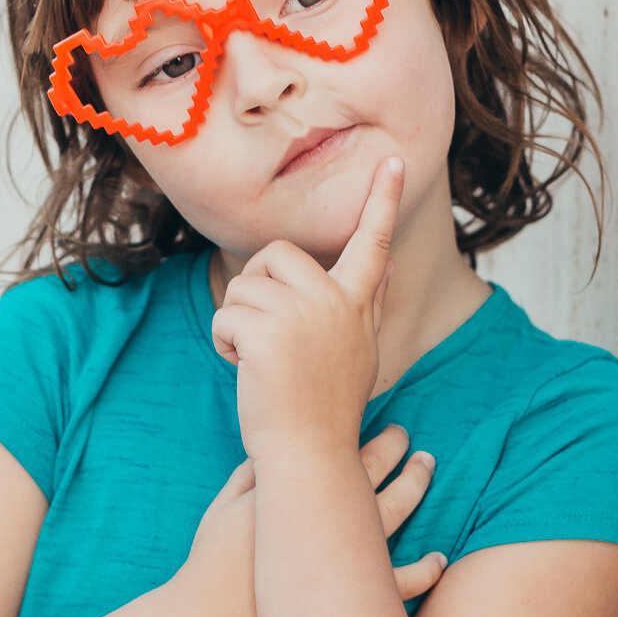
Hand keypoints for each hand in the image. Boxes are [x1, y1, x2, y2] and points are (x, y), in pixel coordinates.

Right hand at [173, 423, 444, 616]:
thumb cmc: (213, 563)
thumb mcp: (223, 506)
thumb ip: (248, 475)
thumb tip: (268, 452)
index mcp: (298, 490)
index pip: (343, 450)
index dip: (366, 435)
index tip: (381, 424)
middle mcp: (328, 516)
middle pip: (375, 472)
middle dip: (396, 450)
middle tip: (408, 439)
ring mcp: (345, 556)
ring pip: (396, 512)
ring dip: (415, 487)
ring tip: (426, 468)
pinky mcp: (352, 597)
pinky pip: (401, 583)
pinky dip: (425, 571)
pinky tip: (439, 560)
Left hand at [211, 156, 403, 464]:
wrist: (307, 456)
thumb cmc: (326, 405)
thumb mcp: (359, 350)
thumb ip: (369, 300)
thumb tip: (384, 261)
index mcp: (357, 303)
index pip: (372, 242)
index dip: (383, 200)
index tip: (394, 161)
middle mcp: (334, 301)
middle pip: (276, 255)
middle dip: (257, 289)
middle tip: (266, 335)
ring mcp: (302, 314)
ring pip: (243, 288)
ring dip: (237, 324)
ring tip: (259, 362)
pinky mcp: (267, 331)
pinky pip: (225, 315)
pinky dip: (223, 344)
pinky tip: (245, 371)